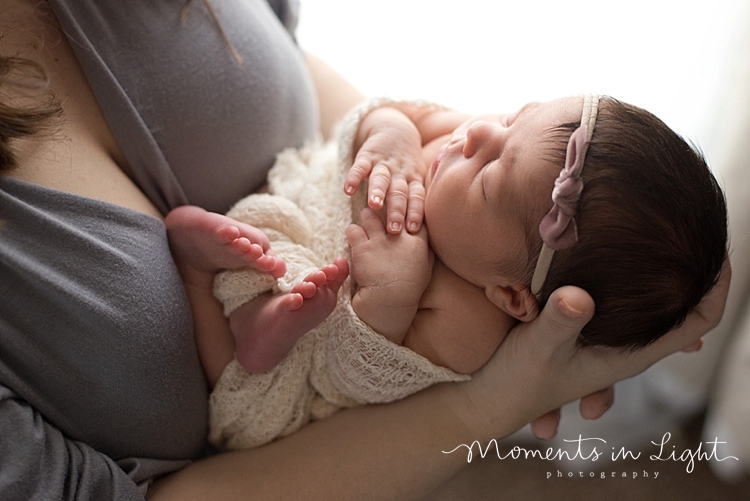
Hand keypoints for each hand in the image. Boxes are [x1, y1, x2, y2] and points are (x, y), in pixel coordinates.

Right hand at [344, 107, 425, 233]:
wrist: (395, 129)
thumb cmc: (405, 165)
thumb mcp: (415, 178)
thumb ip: (414, 200)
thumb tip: (417, 233)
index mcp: (413, 180)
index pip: (416, 197)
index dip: (415, 212)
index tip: (412, 230)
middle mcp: (400, 173)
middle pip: (399, 192)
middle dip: (397, 210)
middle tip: (394, 229)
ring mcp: (383, 164)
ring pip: (381, 179)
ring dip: (378, 191)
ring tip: (374, 205)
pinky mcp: (367, 156)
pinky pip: (359, 167)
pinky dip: (353, 178)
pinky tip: (347, 190)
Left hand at [345, 208, 431, 339]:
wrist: (389, 301)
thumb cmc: (409, 290)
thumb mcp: (426, 271)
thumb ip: (427, 253)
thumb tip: (428, 243)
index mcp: (418, 242)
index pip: (415, 215)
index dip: (408, 211)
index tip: (402, 213)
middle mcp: (399, 237)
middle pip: (392, 210)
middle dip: (386, 207)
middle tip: (381, 206)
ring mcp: (380, 240)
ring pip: (370, 215)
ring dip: (366, 215)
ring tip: (365, 217)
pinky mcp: (362, 247)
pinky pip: (353, 229)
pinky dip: (351, 231)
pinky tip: (352, 236)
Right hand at [463, 257, 730, 438]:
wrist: (490, 401)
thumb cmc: (518, 381)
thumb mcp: (537, 347)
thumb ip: (560, 320)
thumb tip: (579, 294)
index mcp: (632, 352)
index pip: (698, 322)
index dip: (716, 286)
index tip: (714, 247)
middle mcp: (627, 349)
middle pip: (682, 314)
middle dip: (693, 278)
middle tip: (691, 231)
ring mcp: (606, 344)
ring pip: (649, 312)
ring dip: (660, 283)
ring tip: (662, 242)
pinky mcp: (584, 336)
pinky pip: (618, 307)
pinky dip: (628, 286)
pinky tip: (613, 260)